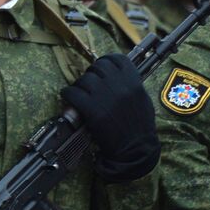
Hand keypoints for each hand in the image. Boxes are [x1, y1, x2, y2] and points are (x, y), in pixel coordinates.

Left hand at [60, 53, 158, 182]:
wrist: (135, 149)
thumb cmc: (139, 126)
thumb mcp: (142, 100)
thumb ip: (130, 85)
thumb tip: (115, 75)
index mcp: (134, 83)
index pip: (116, 59)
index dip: (106, 61)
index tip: (101, 67)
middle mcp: (120, 87)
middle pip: (97, 67)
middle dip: (91, 73)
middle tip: (89, 84)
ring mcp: (105, 97)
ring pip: (84, 79)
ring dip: (79, 85)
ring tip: (80, 93)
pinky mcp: (92, 110)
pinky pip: (73, 93)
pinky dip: (68, 94)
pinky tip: (69, 98)